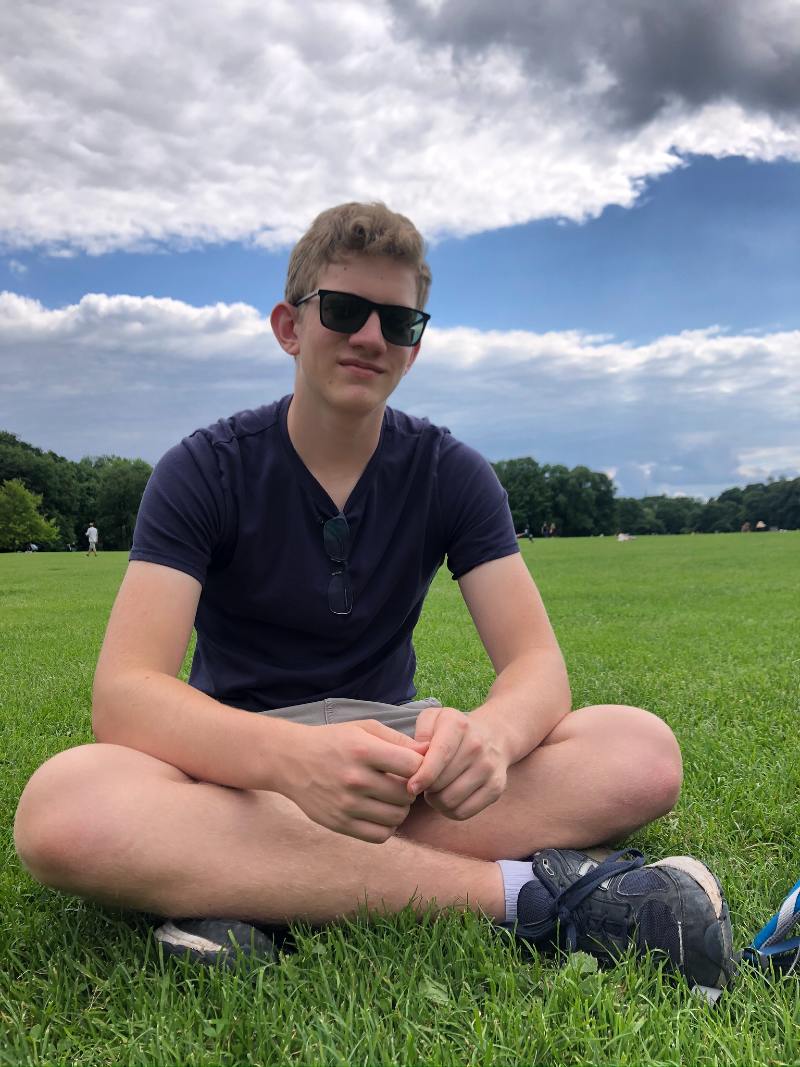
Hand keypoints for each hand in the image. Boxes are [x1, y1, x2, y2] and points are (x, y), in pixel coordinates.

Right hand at [280, 720, 427, 843]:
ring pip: (397, 817)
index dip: (421, 767)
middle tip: (402, 783)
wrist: (291, 760)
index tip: (414, 766)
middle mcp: (355, 779)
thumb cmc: (334, 741)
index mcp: (363, 750)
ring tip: (390, 797)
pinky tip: (379, 812)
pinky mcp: (339, 824)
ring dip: (400, 809)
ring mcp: (346, 805)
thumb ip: (399, 740)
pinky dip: (386, 826)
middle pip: (407, 795)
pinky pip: (380, 836)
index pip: (413, 767)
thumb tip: (431, 752)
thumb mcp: (364, 729)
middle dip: (411, 789)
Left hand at [407, 706, 507, 819]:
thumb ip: (421, 732)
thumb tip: (418, 758)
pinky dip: (449, 811)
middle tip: (424, 782)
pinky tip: (447, 798)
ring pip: (450, 801)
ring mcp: (489, 768)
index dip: (424, 774)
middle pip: (441, 783)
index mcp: (458, 725)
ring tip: (435, 789)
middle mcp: (477, 745)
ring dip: (435, 800)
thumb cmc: (453, 731)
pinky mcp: (496, 788)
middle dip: (426, 787)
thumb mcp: (433, 719)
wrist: (492, 736)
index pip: (441, 754)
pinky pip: (463, 812)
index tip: (411, 787)